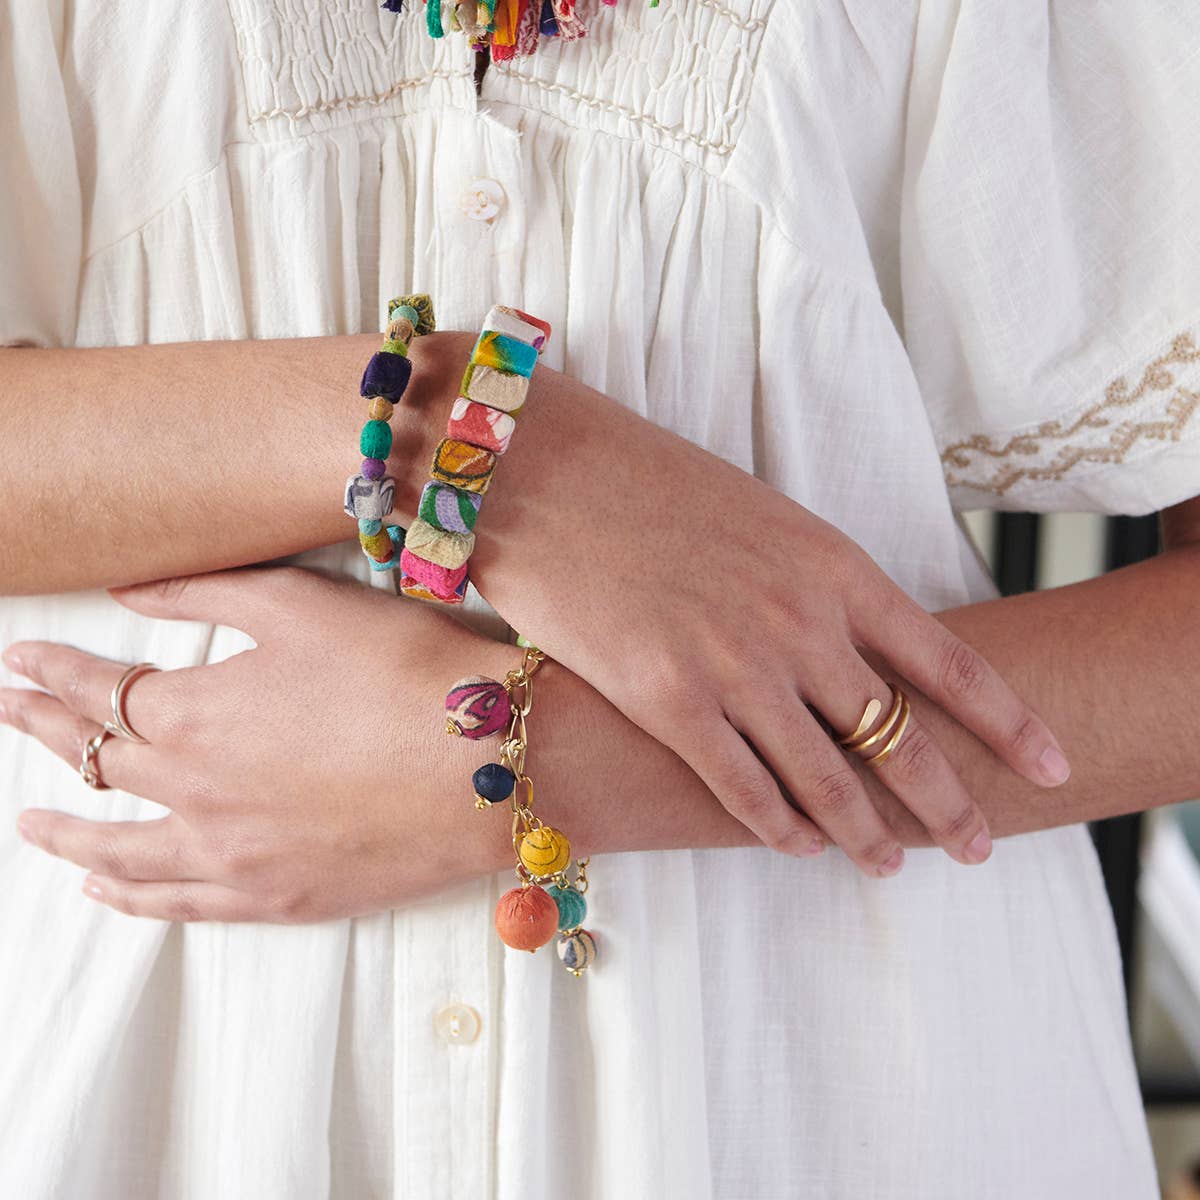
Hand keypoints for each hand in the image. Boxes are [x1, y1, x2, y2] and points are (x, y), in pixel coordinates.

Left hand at [0, 568, 512, 922]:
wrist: (490, 763)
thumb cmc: (404, 671)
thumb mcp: (302, 605)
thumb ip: (204, 591)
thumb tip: (128, 591)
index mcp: (193, 713)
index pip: (98, 687)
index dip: (51, 668)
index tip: (17, 657)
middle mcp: (193, 792)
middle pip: (95, 759)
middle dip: (41, 728)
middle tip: (5, 710)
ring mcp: (231, 855)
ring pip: (119, 847)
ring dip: (64, 826)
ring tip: (29, 821)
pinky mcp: (275, 897)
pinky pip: (177, 904)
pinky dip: (127, 896)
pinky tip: (103, 887)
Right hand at [462, 358, 1071, 875]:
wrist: (549, 472)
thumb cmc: (652, 484)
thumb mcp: (763, 518)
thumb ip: (815, 583)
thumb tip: (852, 649)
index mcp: (833, 565)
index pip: (948, 660)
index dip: (1009, 723)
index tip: (1050, 767)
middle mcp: (799, 623)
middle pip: (898, 736)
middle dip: (949, 802)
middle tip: (979, 847)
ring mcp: (736, 667)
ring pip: (825, 778)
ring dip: (864, 833)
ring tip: (888, 865)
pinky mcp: (667, 702)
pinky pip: (743, 788)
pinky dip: (780, 828)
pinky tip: (799, 847)